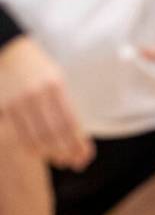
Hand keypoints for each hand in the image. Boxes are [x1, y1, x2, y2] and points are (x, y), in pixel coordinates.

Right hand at [0, 37, 94, 169]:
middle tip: (75, 163)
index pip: (71, 123)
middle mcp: (37, 95)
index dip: (79, 143)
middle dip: (67, 152)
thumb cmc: (40, 68)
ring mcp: (18, 102)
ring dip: (50, 154)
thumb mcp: (58, 79)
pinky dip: (30, 147)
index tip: (86, 156)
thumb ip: (65, 103)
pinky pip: (18, 134)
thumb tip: (77, 133)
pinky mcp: (4, 107)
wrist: (10, 51)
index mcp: (56, 86)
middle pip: (54, 134)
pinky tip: (40, 153)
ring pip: (36, 137)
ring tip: (61, 161)